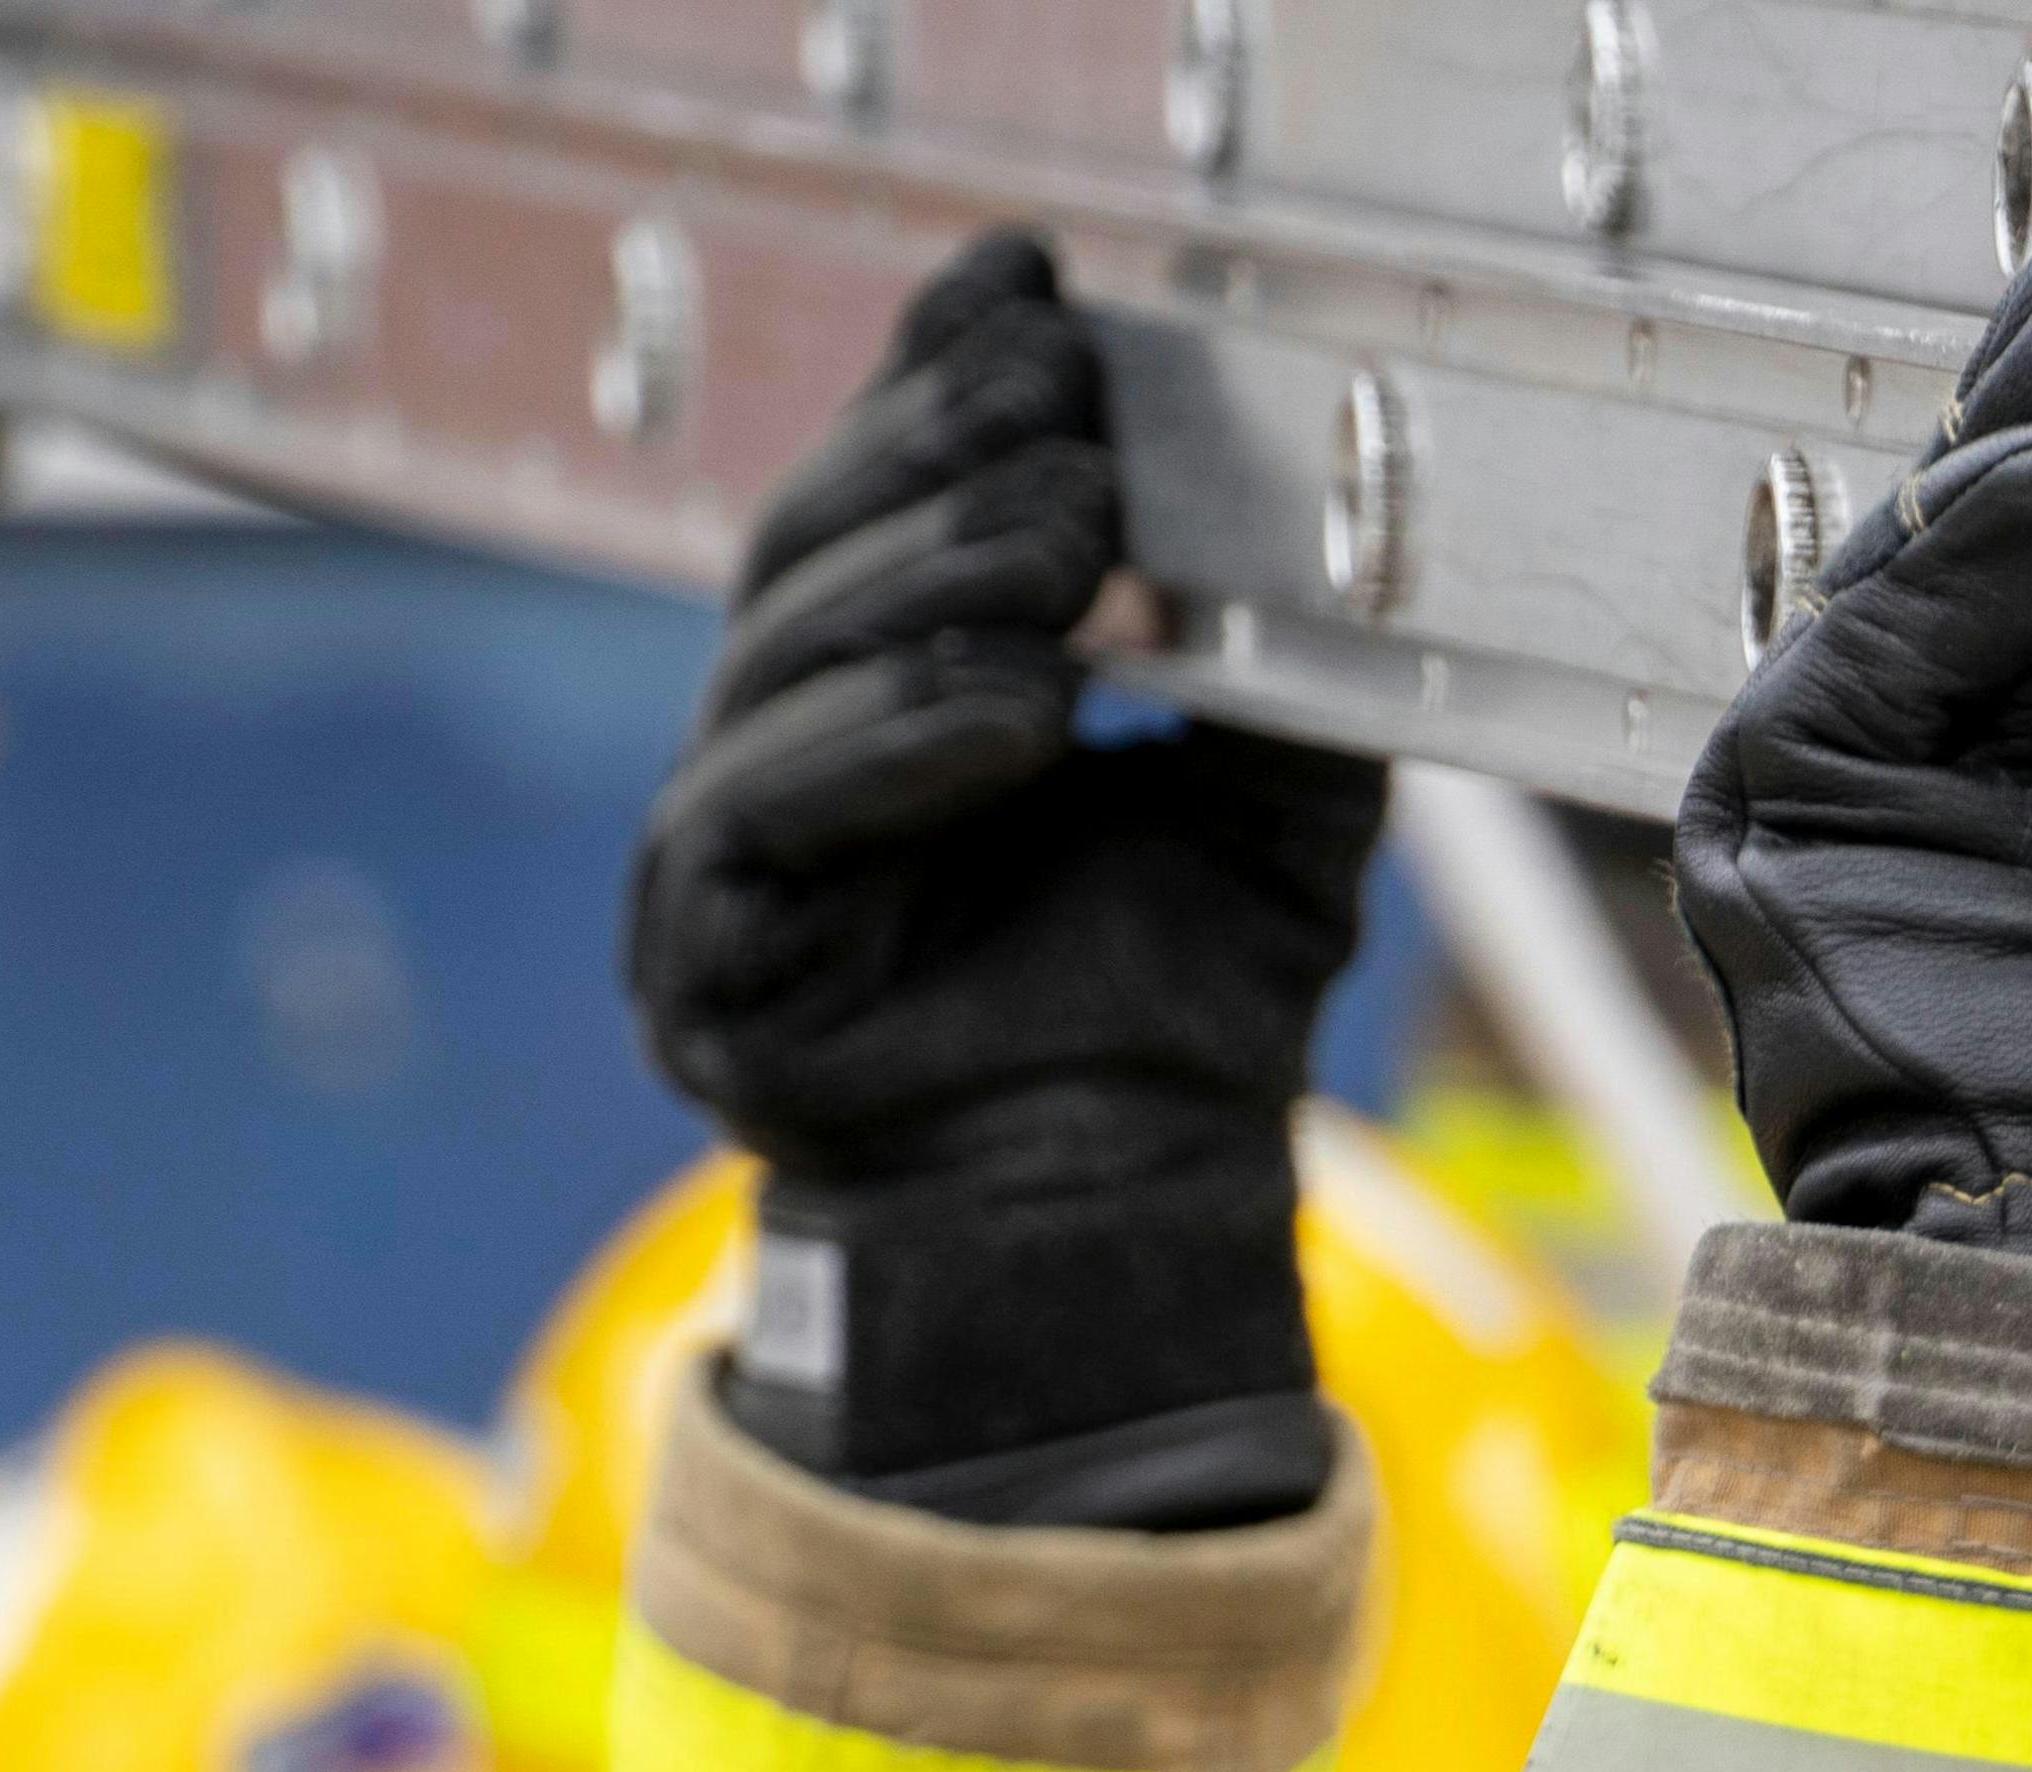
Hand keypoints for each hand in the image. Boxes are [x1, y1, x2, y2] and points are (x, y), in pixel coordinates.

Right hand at [620, 231, 1384, 1525]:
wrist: (1117, 1225)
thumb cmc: (1172, 1027)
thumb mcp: (1264, 813)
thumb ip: (1272, 675)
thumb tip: (1329, 528)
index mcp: (888, 688)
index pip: (895, 497)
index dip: (941, 378)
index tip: (1029, 286)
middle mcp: (781, 749)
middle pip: (822, 552)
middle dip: (942, 462)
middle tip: (1065, 406)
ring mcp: (722, 855)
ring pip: (787, 662)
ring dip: (932, 584)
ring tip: (1063, 532)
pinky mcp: (702, 960)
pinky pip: (768, 815)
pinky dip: (895, 748)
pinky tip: (1008, 705)